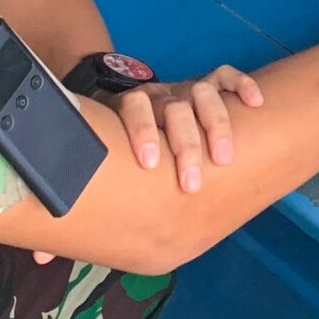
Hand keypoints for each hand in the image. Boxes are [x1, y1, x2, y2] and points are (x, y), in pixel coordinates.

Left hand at [113, 67, 263, 194]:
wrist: (141, 108)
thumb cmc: (129, 142)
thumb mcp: (112, 152)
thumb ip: (102, 179)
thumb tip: (64, 243)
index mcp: (134, 106)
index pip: (135, 107)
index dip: (142, 131)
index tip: (150, 164)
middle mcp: (162, 94)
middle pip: (175, 109)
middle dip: (186, 145)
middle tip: (192, 183)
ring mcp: (187, 86)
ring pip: (203, 93)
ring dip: (215, 125)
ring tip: (225, 159)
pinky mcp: (210, 81)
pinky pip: (227, 75)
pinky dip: (242, 85)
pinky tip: (255, 103)